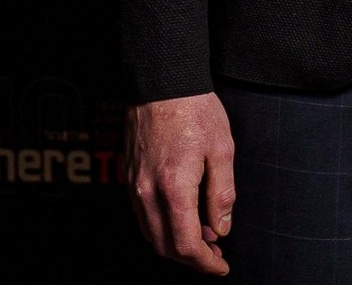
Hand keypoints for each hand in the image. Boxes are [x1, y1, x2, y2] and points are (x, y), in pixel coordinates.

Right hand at [126, 92, 234, 274]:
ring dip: (176, 245)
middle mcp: (147, 193)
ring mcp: (134, 187)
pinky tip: (183, 218)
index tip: (221, 266)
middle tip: (216, 255)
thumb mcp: (222, 149)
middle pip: (165, 246)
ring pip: (151, 234)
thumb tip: (221, 228)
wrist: (161, 84)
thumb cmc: (195, 111)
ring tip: (204, 238)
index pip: (186, 243)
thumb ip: (222, 193)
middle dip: (191, 258)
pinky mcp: (129, 179)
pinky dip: (162, 227)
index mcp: (174, 187)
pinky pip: (143, 217)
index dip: (205, 262)